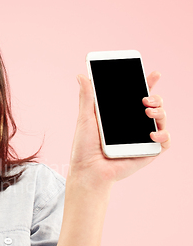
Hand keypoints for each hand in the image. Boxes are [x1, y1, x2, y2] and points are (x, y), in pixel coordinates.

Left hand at [68, 72, 170, 187]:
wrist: (88, 171)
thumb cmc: (84, 148)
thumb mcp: (85, 118)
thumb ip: (87, 97)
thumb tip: (81, 75)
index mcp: (120, 116)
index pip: (137, 96)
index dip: (147, 84)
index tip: (154, 74)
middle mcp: (133, 126)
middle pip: (153, 105)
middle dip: (155, 97)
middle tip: (145, 98)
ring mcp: (142, 138)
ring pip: (161, 120)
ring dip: (160, 111)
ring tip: (147, 110)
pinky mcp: (148, 152)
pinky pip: (165, 141)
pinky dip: (163, 134)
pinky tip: (152, 132)